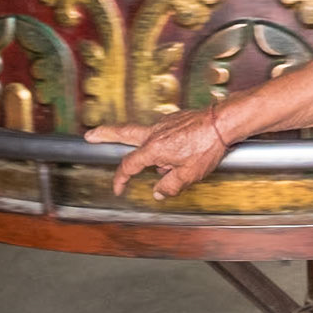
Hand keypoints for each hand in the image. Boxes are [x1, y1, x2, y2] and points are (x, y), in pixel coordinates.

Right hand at [85, 106, 230, 198]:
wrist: (223, 122)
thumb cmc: (207, 147)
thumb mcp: (188, 175)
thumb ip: (169, 186)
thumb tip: (158, 193)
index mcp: (154, 149)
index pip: (129, 165)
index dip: (120, 178)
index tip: (118, 188)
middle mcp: (155, 133)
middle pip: (123, 133)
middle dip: (104, 134)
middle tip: (89, 135)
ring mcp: (164, 123)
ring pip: (144, 134)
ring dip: (141, 145)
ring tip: (159, 162)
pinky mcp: (175, 120)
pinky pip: (162, 133)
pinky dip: (162, 143)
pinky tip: (178, 152)